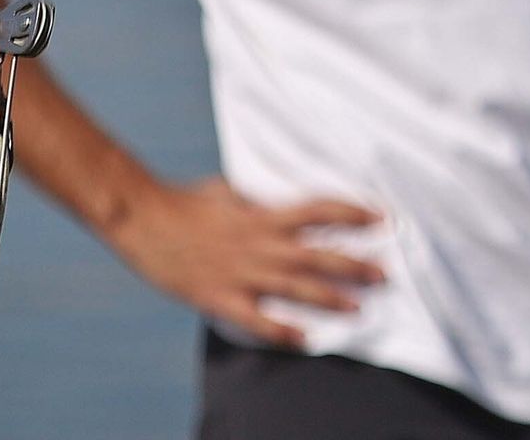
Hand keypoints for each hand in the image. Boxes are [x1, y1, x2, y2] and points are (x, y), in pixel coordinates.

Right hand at [111, 176, 385, 346]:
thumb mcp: (230, 191)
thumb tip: (280, 206)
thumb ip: (259, 203)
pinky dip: (282, 329)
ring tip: (358, 308)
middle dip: (354, 263)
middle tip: (384, 273)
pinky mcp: (220, 297)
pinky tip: (304, 339)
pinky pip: (257, 319)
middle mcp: (259, 243)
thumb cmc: (186, 201)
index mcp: (263, 214)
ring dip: (330, 298)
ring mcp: (241, 272)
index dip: (351, 211)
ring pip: (295, 287)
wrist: (145, 219)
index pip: (318, 209)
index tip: (378, 217)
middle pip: (317, 253)